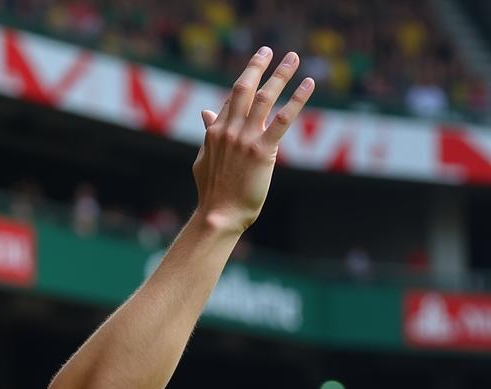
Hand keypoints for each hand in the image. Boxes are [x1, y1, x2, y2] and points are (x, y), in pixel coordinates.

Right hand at [192, 48, 313, 235]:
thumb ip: (209, 134)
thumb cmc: (212, 192)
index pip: (231, 99)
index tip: (257, 66)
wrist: (219, 215)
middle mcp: (229, 130)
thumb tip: (206, 111)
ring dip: (281, 75)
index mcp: (215, 132)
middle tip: (269, 50)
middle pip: (244, 88)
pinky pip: (282, 119)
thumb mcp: (204, 160)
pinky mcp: (262, 151)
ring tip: (293, 59)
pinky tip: (308, 84)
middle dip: (257, 66)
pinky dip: (297, 100)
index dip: (245, 80)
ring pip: (264, 97)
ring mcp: (245, 140)